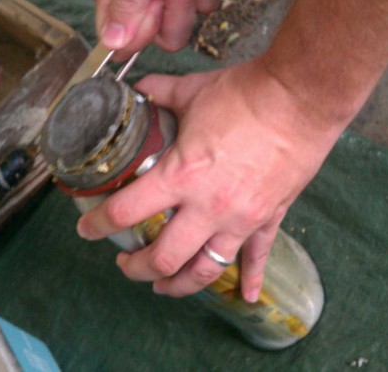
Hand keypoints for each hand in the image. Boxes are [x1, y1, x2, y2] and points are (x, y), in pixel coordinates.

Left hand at [77, 58, 343, 301]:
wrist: (300, 100)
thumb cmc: (245, 95)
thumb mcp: (193, 91)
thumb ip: (159, 93)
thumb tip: (137, 89)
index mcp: (182, 176)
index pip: (127, 212)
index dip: (99, 225)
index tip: (87, 230)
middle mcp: (208, 207)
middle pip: (164, 257)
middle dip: (137, 268)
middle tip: (126, 264)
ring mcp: (241, 220)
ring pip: (206, 269)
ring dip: (179, 283)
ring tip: (163, 285)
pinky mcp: (269, 218)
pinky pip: (258, 258)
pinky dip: (250, 281)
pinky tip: (245, 298)